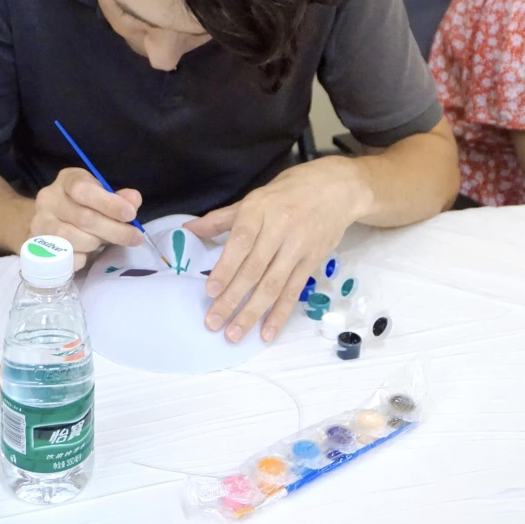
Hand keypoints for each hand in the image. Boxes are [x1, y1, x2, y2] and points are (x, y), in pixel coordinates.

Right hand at [30, 168, 142, 270]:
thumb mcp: (101, 195)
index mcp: (67, 180)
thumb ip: (119, 198)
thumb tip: (133, 200)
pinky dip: (82, 258)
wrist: (48, 222)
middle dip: (114, 230)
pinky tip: (88, 253)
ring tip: (106, 241)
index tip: (131, 214)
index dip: (109, 203)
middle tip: (134, 237)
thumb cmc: (82, 206)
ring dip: (97, 243)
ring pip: (73, 239)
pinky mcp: (35, 247)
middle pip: (83, 217)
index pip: (83, 189)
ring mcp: (39, 223)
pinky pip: (64, 258)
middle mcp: (48, 199)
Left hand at [184, 157, 370, 342]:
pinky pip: (293, 291)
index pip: (240, 242)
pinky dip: (280, 314)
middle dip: (232, 299)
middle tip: (213, 322)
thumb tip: (188, 230)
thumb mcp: (254, 199)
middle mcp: (279, 229)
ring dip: (252, 313)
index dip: (226, 267)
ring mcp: (297, 247)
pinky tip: (266, 333)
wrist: (336, 189)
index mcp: (259, 210)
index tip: (211, 290)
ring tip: (234, 334)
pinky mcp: (312, 262)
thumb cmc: (288, 192)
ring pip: (272, 285)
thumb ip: (220, 219)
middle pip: (254, 269)